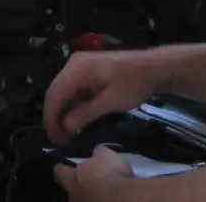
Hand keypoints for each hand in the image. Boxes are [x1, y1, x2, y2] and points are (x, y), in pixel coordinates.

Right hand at [43, 50, 163, 142]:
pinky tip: (74, 123)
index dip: (51, 117)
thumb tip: (66, 126)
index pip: (55, 94)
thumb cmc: (134, 82)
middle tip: (57, 140)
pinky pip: (74, 91)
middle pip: (56, 93)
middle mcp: (74, 65)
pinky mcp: (88, 73)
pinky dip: (73, 107)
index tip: (52, 137)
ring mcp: (81, 68)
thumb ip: (86, 113)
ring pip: (64, 93)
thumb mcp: (111, 101)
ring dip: (63, 114)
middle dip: (55, 117)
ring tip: (64, 136)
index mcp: (78, 68)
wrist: (154, 67)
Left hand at [53, 145, 133, 201]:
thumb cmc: (108, 173)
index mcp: (71, 179)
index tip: (61, 164)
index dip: (61, 167)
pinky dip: (100, 198)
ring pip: (83, 197)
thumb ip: (97, 153)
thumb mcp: (104, 154)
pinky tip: (108, 194)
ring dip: (90, 192)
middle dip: (78, 182)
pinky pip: (96, 200)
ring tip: (101, 187)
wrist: (122, 197)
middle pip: (71, 188)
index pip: (58, 171)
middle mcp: (73, 196)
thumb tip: (96, 152)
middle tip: (87, 177)